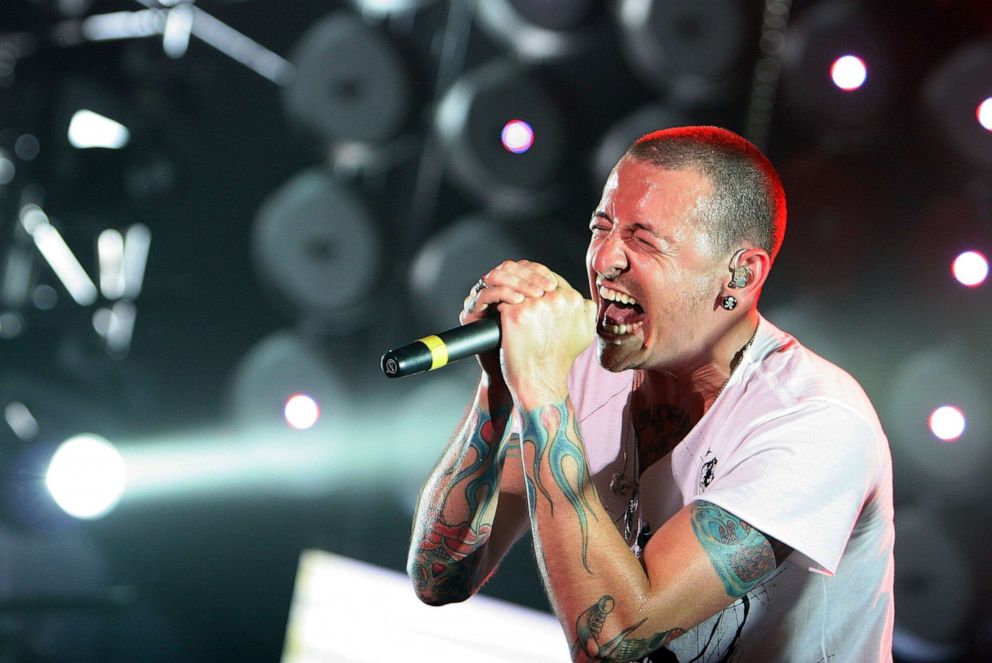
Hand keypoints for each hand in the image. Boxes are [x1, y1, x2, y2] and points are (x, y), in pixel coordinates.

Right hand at [461, 260, 559, 379]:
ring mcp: (484, 300)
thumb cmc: (541, 353)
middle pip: (512, 267)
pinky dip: (501, 294)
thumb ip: (569, 313)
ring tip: (535, 295)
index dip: (540, 272)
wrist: (518, 377)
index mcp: (517, 290)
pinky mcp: (472, 312)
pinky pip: (485, 294)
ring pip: (498, 276)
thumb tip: (586, 301)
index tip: (554, 284)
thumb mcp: (560, 330)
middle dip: (531, 275)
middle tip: (548, 288)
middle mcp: (499, 291)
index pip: (526, 268)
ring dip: (518, 282)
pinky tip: (517, 301)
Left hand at [497, 271, 596, 408]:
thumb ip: (585, 311)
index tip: (532, 296)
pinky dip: (499, 306)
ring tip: (506, 304)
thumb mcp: (585, 333)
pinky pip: (503, 300)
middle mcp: (556, 299)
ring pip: (518, 288)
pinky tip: (497, 314)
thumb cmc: (559, 361)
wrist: (540, 382)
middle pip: (534, 281)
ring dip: (511, 293)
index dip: (539, 286)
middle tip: (516, 296)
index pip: (552, 280)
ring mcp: (534, 306)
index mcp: (574, 300)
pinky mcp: (514, 314)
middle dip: (524, 287)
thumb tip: (581, 300)